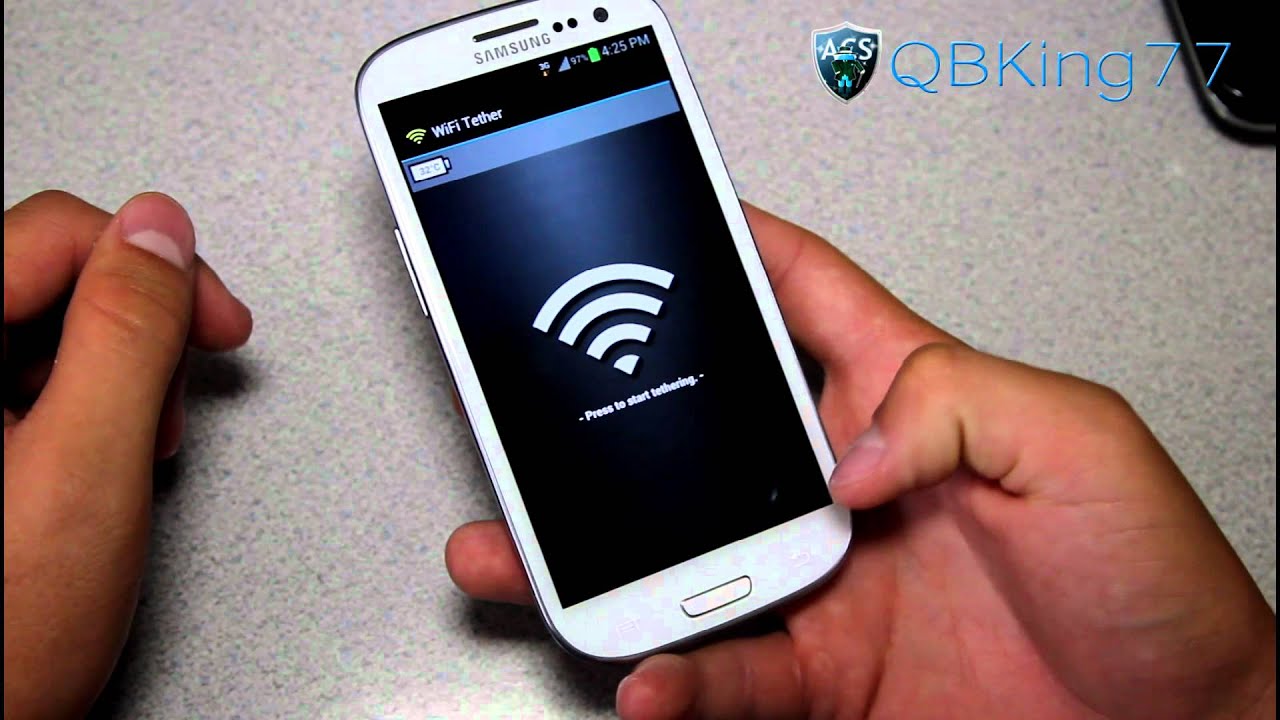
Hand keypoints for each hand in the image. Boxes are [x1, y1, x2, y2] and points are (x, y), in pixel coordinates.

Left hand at [3, 191, 252, 718]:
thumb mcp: (86, 469)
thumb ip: (126, 334)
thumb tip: (158, 233)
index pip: (51, 236)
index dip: (154, 266)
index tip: (214, 319)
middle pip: (47, 275)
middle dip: (140, 329)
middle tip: (179, 394)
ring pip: (45, 325)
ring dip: (118, 372)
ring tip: (140, 445)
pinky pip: (30, 376)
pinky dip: (88, 406)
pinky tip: (103, 457)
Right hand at [443, 204, 1275, 718]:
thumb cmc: (1156, 581)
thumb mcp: (1079, 440)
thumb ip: (956, 403)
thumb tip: (843, 453)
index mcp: (910, 403)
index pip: (806, 300)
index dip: (741, 248)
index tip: (670, 221)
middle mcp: (852, 489)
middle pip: (708, 436)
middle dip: (619, 421)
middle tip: (547, 416)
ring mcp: (832, 583)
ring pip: (690, 562)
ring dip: (610, 564)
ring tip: (544, 562)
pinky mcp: (829, 674)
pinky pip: (730, 675)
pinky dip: (683, 681)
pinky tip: (653, 677)